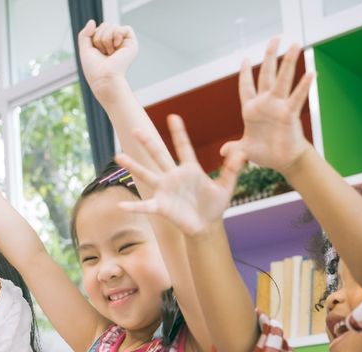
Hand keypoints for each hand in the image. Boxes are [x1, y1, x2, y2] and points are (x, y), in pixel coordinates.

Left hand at [77, 20, 136, 98]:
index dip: (94, 36)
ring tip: (109, 53)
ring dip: (106, 39)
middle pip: (105, 25)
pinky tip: (116, 47)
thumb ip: (84, 34)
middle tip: (103, 53)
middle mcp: (115, 43)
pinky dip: (117, 36)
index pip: (99, 28)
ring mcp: (124, 44)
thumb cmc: (94, 69)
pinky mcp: (132, 44)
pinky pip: (125, 28)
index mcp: (106, 45)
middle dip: (99, 37)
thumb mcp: (85, 49)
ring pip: (113, 26)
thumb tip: (92, 21)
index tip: (96, 51)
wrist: (104, 79)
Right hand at [116, 115, 245, 237]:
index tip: (173, 116)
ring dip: (133, 166)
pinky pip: (145, 206)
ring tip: (119, 156)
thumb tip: (243, 153)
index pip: (183, 147)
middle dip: (148, 143)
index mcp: (190, 169)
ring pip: (146, 175)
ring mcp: (165, 190)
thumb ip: (232, 170)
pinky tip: (120, 205)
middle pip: (159, 156)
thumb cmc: (215, 205)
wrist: (206, 226)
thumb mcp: (226, 186)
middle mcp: (174, 176)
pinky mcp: (161, 206)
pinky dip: (133, 206)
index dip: (179, 132)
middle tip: (136, 129)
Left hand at [227, 38, 313, 173]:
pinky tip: (310, 73)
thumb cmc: (265, 152)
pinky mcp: (289, 114)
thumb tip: (223, 151)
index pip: (246, 87)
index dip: (245, 74)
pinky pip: (297, 97)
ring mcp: (278, 107)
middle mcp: (265, 103)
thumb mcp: (244, 150)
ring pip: (283, 80)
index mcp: (251, 109)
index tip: (246, 59)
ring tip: (295, 44)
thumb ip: (233, 148)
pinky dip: (304, 86)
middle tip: (275, 38)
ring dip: (288, 62)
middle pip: (267, 75)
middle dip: (270, 56)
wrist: (282, 161)